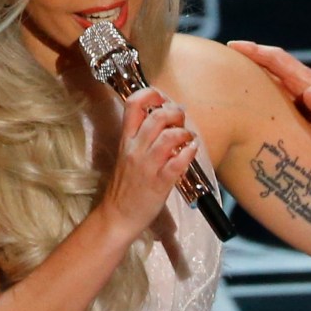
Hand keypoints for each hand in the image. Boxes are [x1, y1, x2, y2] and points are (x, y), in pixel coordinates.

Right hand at [98, 86, 198, 237]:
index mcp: (126, 140)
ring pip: (168, 137)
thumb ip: (142, 138)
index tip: (162, 98)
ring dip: (184, 133)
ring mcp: (147, 166)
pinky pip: (178, 162)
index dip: (150, 94)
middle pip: (156, 117)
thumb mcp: (127, 156)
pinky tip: (192, 151)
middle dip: (175, 112)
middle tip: (181, 119)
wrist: (118, 216)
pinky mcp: (159, 182)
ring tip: (189, 138)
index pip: (133, 105)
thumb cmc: (125, 186)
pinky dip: (189, 153)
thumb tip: (164, 121)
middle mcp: (135, 149)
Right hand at [227, 41, 310, 154]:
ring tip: (216, 84)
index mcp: (307, 83)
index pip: (277, 61)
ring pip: (265, 90)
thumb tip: (308, 93)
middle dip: (241, 63)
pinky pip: (270, 111)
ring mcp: (296, 103)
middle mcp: (298, 89)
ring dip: (244, 85)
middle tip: (213, 59)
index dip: (256, 52)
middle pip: (265, 71)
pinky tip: (238, 114)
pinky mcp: (297, 119)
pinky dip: (254, 108)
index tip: (233, 45)